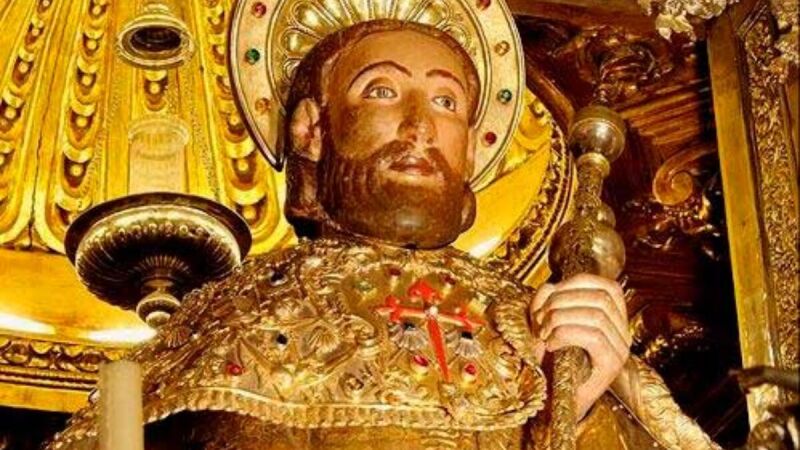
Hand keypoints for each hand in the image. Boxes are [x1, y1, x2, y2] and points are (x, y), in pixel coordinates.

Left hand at [531, 274, 630, 418]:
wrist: (552, 402)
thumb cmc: (550, 361)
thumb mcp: (546, 321)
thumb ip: (549, 299)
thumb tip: (550, 286)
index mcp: (613, 318)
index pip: (607, 285)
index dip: (575, 283)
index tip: (550, 295)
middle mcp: (623, 333)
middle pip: (600, 297)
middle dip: (562, 301)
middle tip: (540, 319)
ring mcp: (620, 350)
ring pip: (596, 315)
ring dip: (560, 318)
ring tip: (543, 333)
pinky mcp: (612, 366)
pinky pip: (594, 337)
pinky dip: (565, 334)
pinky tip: (551, 344)